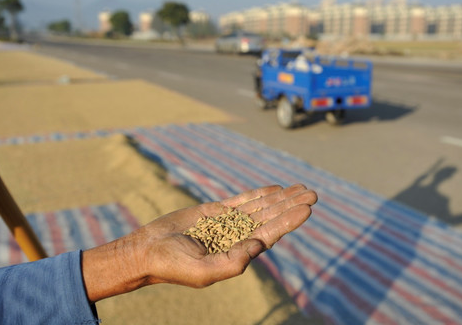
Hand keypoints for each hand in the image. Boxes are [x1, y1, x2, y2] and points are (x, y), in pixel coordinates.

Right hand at [82, 184, 317, 302]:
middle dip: (291, 206)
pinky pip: (242, 201)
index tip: (306, 209)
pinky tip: (274, 190)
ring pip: (260, 207)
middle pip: (271, 218)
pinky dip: (258, 194)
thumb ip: (234, 262)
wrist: (149, 250)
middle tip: (313, 193)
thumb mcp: (205, 271)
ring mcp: (227, 223)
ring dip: (280, 198)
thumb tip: (258, 245)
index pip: (270, 234)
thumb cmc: (174, 265)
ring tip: (301, 188)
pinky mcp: (215, 211)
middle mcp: (237, 238)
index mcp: (238, 254)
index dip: (289, 221)